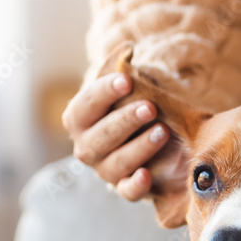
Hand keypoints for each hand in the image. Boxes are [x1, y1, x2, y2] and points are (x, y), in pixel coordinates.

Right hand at [61, 72, 169, 199]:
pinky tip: (146, 174)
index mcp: (79, 118)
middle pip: (99, 137)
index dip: (103, 92)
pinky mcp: (126, 187)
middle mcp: (87, 147)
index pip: (85, 105)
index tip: (125, 80)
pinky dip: (136, 185)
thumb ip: (122, 68)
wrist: (149, 135)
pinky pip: (127, 192)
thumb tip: (127, 49)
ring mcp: (105, 170)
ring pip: (115, 163)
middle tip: (150, 108)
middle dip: (125, 121)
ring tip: (162, 131)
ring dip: (138, 148)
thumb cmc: (132, 106)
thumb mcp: (127, 86)